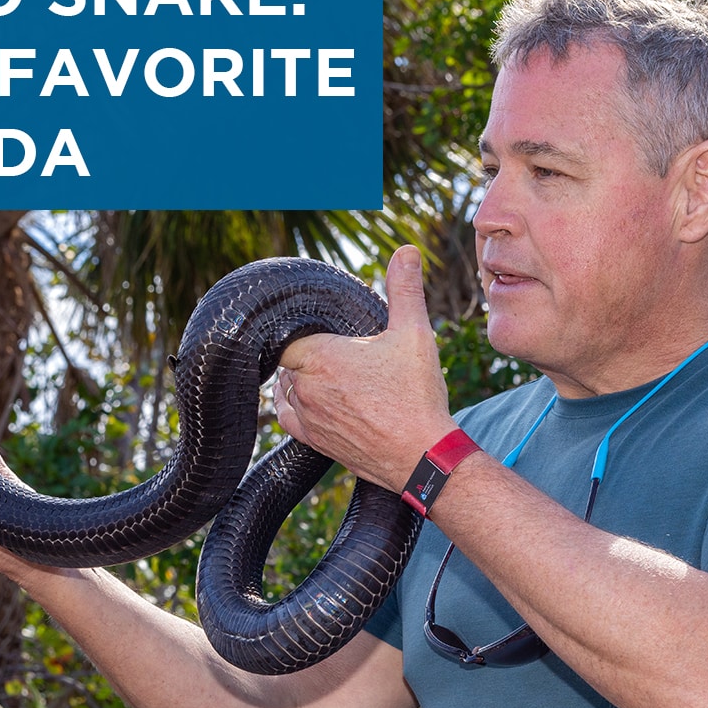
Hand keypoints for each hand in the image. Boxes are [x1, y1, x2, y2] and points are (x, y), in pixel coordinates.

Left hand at [274, 244, 459, 488]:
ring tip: (328, 372)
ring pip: (285, 387)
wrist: (422, 456)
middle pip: (288, 359)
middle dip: (306, 351)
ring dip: (300, 378)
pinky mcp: (311, 441)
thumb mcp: (414, 333)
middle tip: (335, 348)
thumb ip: (404, 289)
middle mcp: (304, 387)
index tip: (316, 325)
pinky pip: (286, 416)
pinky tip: (311, 398)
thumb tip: (406, 251)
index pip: (287, 333)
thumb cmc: (416, 396)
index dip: (298, 327)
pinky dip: (293, 404)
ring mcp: (305, 416)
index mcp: (320, 356)